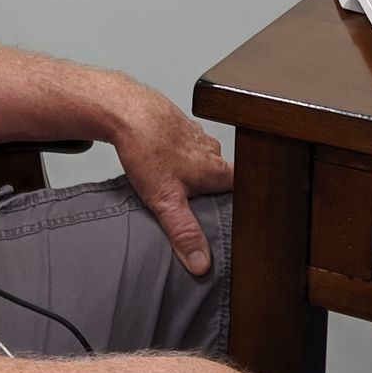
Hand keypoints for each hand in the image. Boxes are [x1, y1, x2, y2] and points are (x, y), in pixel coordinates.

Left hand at [105, 80, 234, 276]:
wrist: (125, 109)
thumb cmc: (147, 148)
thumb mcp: (165, 199)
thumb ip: (184, 232)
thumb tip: (202, 263)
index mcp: (217, 169)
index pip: (245, 189)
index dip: (246, 204)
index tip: (242, 220)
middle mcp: (212, 150)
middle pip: (225, 176)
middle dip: (218, 193)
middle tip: (205, 208)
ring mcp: (196, 136)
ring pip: (206, 160)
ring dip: (198, 174)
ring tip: (184, 188)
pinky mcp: (179, 126)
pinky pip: (187, 147)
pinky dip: (181, 157)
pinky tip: (166, 164)